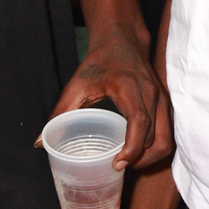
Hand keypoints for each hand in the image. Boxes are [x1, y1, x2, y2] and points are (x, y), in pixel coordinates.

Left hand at [48, 23, 171, 169]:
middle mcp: (151, 93)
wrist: (123, 41)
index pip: (139, 121)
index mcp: (129, 87)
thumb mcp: (77, 85)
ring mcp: (162, 99)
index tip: (118, 163)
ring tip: (129, 162)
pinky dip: (155, 148)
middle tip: (118, 166)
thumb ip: (60, 113)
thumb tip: (41, 142)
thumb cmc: (100, 62)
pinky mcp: (166, 104)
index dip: (132, 147)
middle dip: (139, 159)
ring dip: (150, 157)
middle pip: (155, 137)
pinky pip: (168, 134)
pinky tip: (138, 152)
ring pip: (166, 139)